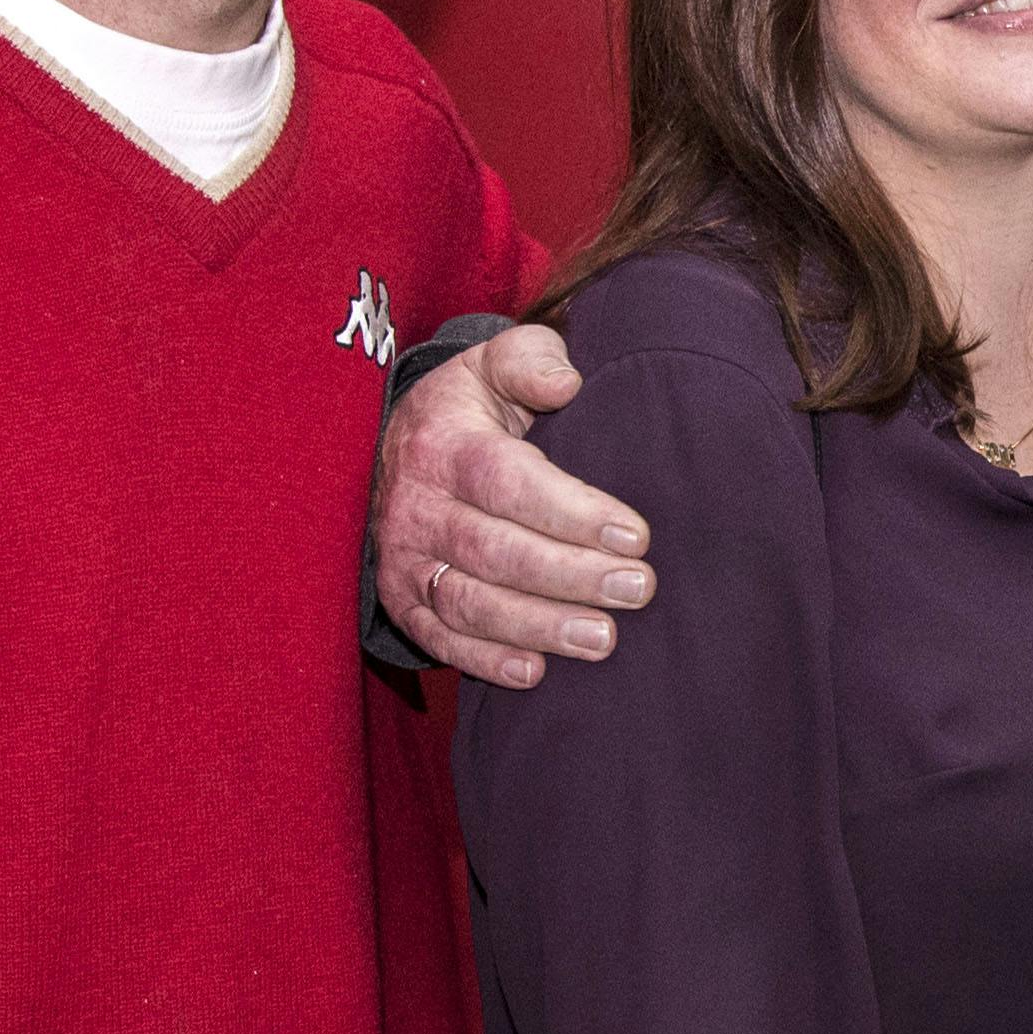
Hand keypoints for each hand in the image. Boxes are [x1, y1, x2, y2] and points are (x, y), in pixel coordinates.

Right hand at [372, 322, 652, 686]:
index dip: (571, 512)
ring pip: (468, 600)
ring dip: (537, 625)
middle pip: (494, 549)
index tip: (636, 535)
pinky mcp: (403, 599)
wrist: (395, 448)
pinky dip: (483, 659)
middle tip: (637, 590)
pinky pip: (438, 637)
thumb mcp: (492, 365)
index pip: (506, 481)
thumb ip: (530, 360)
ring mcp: (405, 558)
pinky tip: (535, 673)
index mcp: (444, 443)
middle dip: (570, 575)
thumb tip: (566, 383)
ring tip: (602, 639)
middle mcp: (416, 505)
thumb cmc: (470, 410)